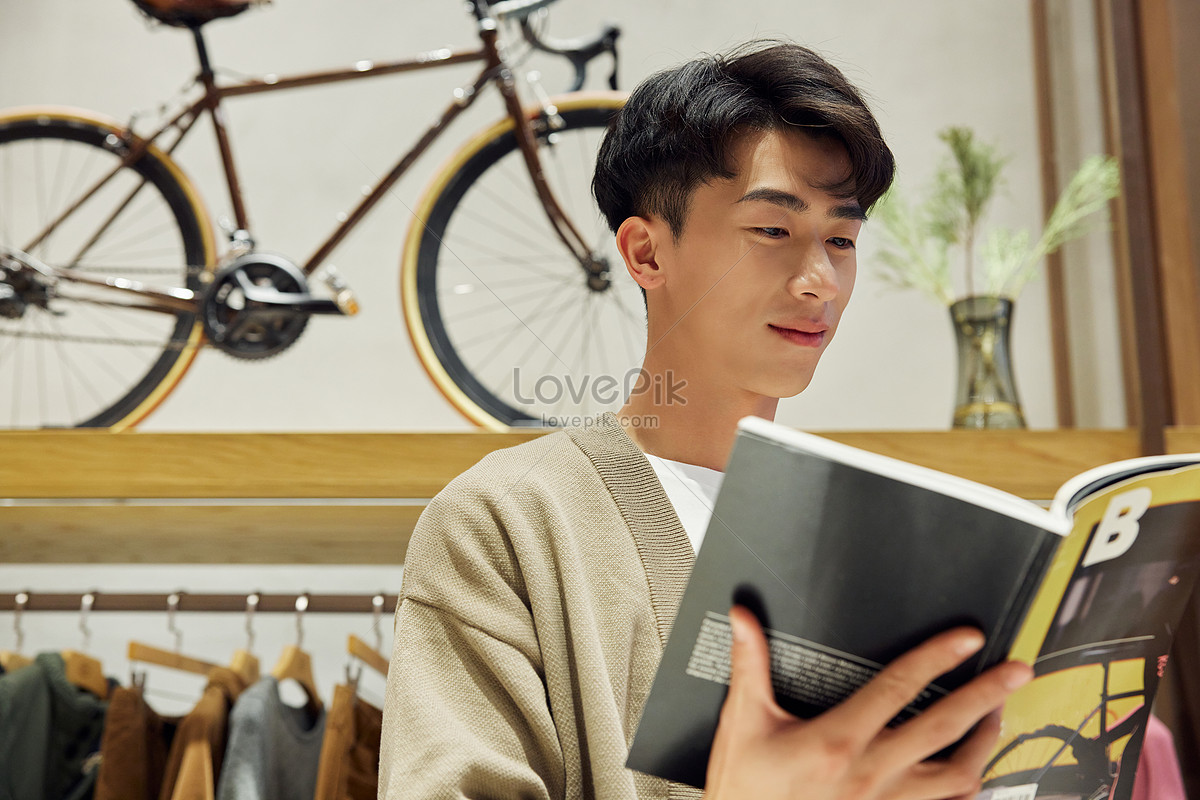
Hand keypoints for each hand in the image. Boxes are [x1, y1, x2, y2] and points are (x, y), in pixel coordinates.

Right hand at [703, 606, 1032, 799]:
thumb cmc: (745, 790)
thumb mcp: (743, 723)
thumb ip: (750, 667)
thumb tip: (743, 620)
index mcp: (838, 740)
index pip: (898, 687)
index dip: (936, 658)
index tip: (967, 639)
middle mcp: (872, 775)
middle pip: (944, 728)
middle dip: (986, 695)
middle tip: (1017, 671)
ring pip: (957, 775)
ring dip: (985, 743)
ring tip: (1000, 717)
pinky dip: (967, 790)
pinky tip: (975, 774)